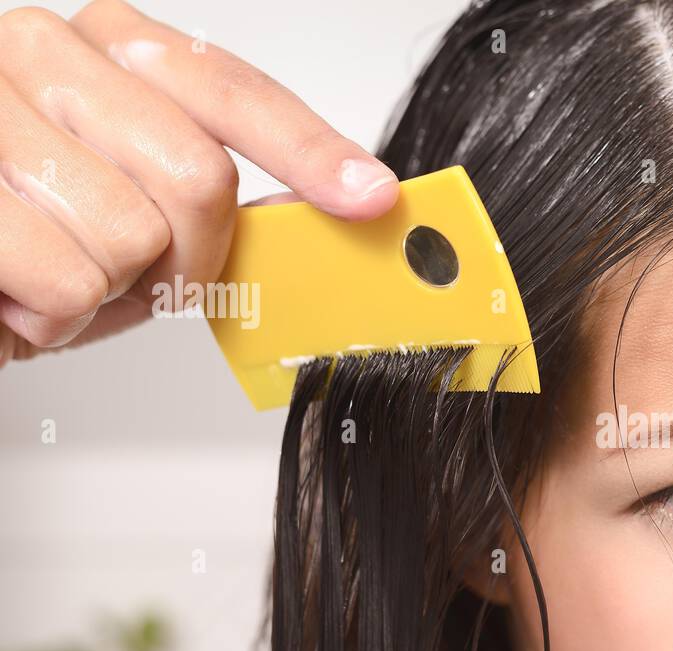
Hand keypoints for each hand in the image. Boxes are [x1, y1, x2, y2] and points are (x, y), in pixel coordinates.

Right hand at [0, 0, 398, 365]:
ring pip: (133, 236)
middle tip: (130, 274)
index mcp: (104, 46)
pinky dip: (52, 317)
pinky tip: (15, 292)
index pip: (230, 89)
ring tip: (52, 273)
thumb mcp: (140, 220)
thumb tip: (320, 213)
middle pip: (199, 174)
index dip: (309, 151)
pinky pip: (67, 280)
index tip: (371, 197)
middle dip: (185, 258)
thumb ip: (221, 205)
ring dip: (105, 290)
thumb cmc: (33, 247)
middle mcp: (42, 50)